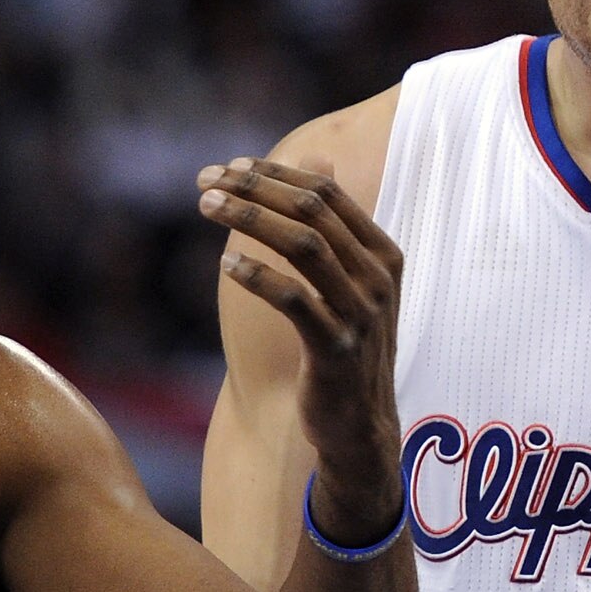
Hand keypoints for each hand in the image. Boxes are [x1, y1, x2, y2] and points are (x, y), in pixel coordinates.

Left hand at [197, 159, 404, 541]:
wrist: (360, 427)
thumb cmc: (346, 348)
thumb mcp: (350, 283)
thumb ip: (331, 227)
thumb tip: (315, 164)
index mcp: (383, 254)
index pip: (326, 194)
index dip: (275, 173)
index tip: (229, 166)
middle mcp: (378, 278)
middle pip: (312, 212)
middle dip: (255, 188)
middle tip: (207, 181)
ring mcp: (361, 313)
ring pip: (304, 247)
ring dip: (250, 221)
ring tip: (207, 208)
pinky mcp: (336, 348)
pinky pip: (293, 300)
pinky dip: (257, 276)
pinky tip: (226, 265)